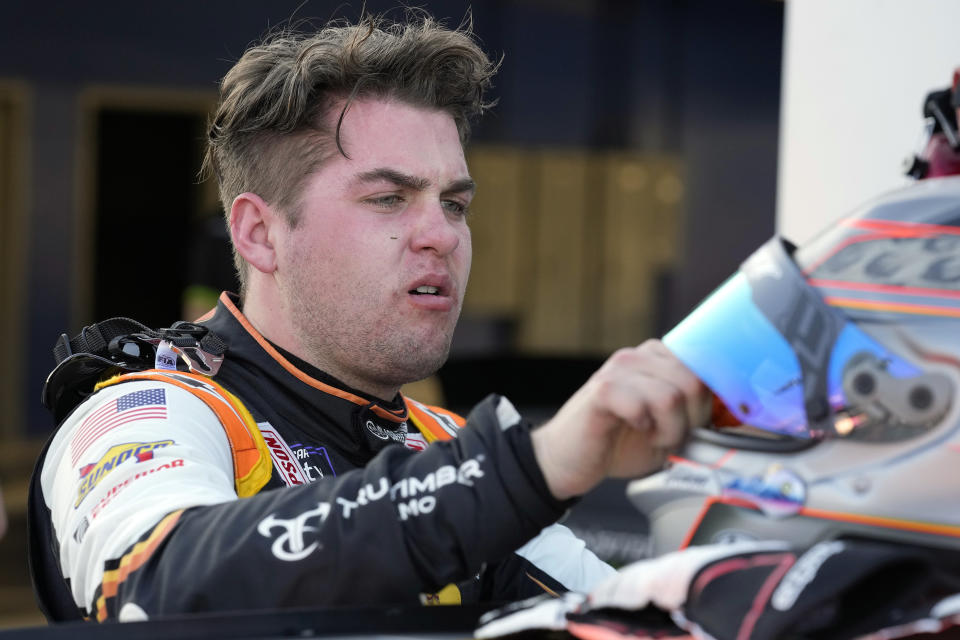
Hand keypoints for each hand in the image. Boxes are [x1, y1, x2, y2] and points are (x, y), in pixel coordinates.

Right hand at [530, 339, 710, 499]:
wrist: (569, 460)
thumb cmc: (618, 443)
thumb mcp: (667, 425)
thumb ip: (693, 411)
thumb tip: (734, 412)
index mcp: (656, 358)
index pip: (704, 367)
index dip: (710, 402)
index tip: (702, 425)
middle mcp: (638, 356)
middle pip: (693, 380)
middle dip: (692, 419)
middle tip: (673, 437)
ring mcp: (618, 369)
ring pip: (672, 395)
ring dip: (670, 429)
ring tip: (655, 438)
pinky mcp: (602, 390)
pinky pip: (644, 406)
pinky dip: (646, 428)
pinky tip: (636, 432)